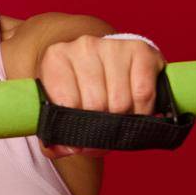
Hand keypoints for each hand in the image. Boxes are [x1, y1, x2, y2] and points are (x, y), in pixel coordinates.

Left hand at [36, 34, 166, 159]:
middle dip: (100, 128)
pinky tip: (135, 111)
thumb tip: (64, 148)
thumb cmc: (79, 90)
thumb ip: (52, 134)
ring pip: (120, 101)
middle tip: (101, 135)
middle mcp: (83, 46)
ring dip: (122, 121)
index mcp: (55, 58)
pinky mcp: (140, 50)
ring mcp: (112, 46)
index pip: (66, 103)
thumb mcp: (58, 107)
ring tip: (117, 121)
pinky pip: (143, 93)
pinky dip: (142, 111)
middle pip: (95, 104)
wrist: (105, 63)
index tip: (78, 141)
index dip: (74, 128)